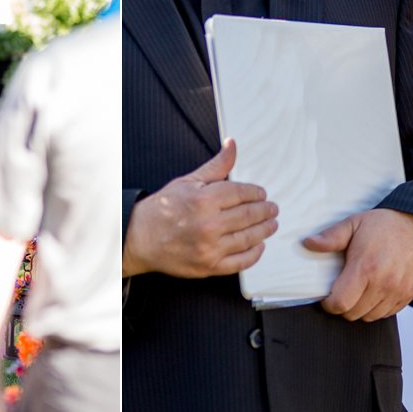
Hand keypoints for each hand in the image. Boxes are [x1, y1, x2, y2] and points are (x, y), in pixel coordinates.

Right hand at [126, 140, 278, 278]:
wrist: (139, 238)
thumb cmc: (162, 209)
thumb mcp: (189, 181)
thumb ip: (216, 166)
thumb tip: (232, 145)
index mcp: (204, 200)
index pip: (242, 193)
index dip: (256, 193)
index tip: (262, 194)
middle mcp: (208, 224)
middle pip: (249, 215)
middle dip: (266, 211)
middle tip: (272, 209)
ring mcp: (210, 247)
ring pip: (249, 238)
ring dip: (264, 230)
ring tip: (271, 224)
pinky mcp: (209, 266)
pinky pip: (240, 262)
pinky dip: (254, 254)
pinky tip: (258, 246)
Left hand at [305, 204, 412, 320]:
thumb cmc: (386, 224)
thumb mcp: (355, 223)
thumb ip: (331, 236)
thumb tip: (308, 243)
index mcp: (365, 268)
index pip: (340, 304)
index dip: (329, 304)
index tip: (328, 296)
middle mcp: (383, 284)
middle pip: (353, 314)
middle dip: (343, 306)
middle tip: (343, 291)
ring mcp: (398, 291)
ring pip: (369, 316)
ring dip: (360, 308)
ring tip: (359, 291)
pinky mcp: (409, 295)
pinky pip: (387, 313)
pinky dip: (377, 308)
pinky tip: (375, 292)